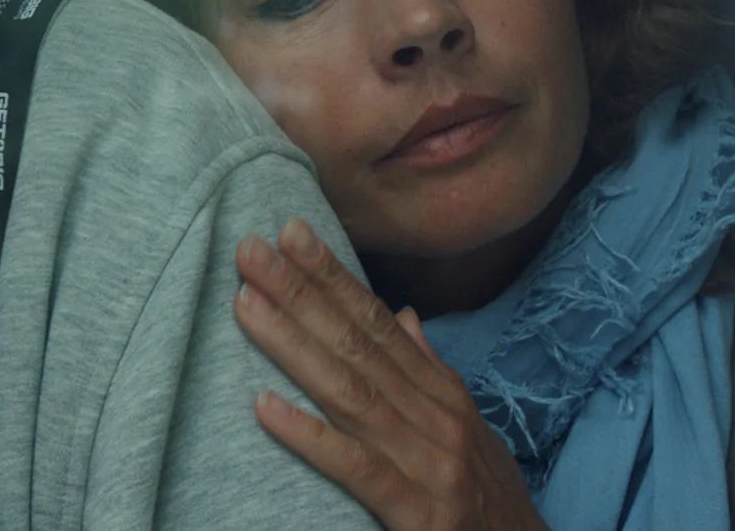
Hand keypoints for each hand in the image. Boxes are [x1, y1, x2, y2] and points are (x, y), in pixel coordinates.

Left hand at [234, 219, 546, 530]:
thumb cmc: (488, 499)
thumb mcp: (466, 430)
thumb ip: (429, 373)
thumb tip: (403, 315)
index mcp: (443, 394)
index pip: (378, 323)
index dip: (333, 277)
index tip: (289, 233)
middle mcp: (437, 418)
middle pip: (358, 345)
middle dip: (303, 292)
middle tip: (251, 249)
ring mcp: (430, 464)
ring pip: (351, 393)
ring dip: (294, 344)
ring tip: (246, 304)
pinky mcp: (421, 513)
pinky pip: (357, 468)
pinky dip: (310, 436)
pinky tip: (264, 407)